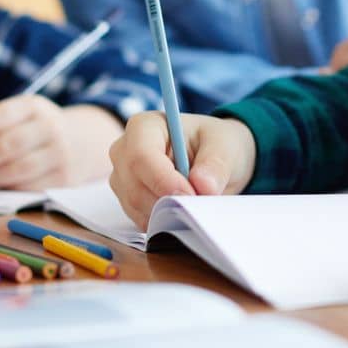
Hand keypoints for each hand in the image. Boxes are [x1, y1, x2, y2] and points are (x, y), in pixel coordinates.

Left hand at [0, 98, 119, 189]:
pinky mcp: (64, 179)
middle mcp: (51, 127)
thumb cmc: (31, 128)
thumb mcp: (10, 115)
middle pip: (6, 146)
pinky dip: (2, 190)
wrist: (80, 143)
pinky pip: (27, 188)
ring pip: (17, 170)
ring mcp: (60, 154)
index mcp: (34, 106)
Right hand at [108, 111, 255, 229]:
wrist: (210, 157)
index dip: (163, 180)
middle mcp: (125, 150)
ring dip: (166, 212)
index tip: (190, 195)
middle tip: (198, 204)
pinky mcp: (128, 200)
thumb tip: (204, 186)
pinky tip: (181, 210)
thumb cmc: (212, 142)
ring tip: (194, 203)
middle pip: (134, 186)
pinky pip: (139, 219)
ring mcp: (123, 177)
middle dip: (167, 200)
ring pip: (135, 206)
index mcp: (144, 126)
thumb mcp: (224, 145)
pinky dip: (162, 221)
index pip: (141, 156)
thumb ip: (216, 164)